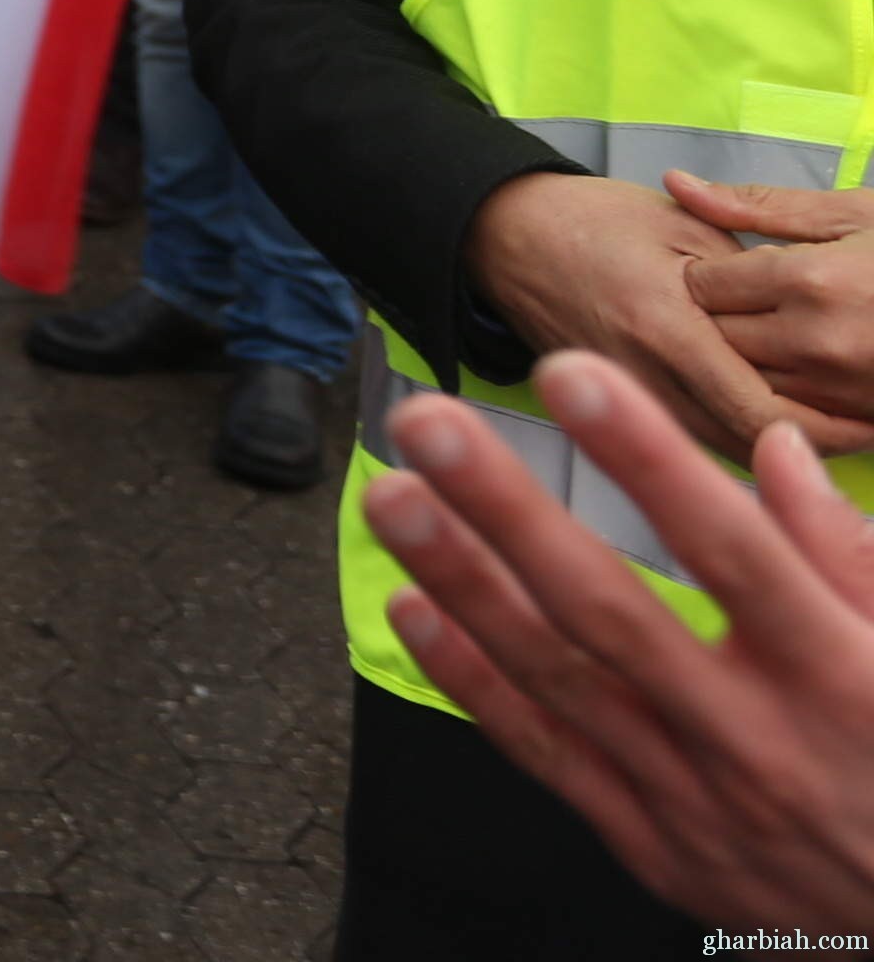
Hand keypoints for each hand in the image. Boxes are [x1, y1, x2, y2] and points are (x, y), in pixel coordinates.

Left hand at [371, 350, 873, 925]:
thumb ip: (849, 557)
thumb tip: (775, 448)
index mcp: (841, 679)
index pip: (732, 551)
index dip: (645, 458)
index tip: (569, 375)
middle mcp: (756, 740)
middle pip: (611, 611)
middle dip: (507, 511)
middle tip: (428, 424)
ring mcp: (695, 799)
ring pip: (556, 679)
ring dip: (462, 583)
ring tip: (392, 499)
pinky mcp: (652, 845)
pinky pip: (547, 755)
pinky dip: (473, 684)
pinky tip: (413, 612)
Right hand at [466, 168, 845, 459]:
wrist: (500, 234)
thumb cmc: (592, 219)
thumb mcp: (682, 228)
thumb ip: (750, 282)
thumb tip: (811, 331)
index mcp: (666, 328)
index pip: (762, 410)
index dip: (828, 429)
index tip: (873, 421)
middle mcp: (646, 377)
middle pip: (751, 446)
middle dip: (818, 449)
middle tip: (869, 430)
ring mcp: (630, 398)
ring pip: (726, 451)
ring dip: (782, 449)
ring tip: (838, 430)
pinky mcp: (623, 403)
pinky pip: (696, 435)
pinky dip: (742, 436)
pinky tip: (777, 424)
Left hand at [676, 173, 873, 431]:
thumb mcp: (857, 213)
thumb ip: (760, 205)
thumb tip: (675, 183)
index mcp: (811, 280)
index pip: (703, 286)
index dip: (702, 273)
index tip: (719, 266)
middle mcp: (819, 342)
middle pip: (716, 338)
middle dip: (713, 319)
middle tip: (734, 299)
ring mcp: (842, 390)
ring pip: (746, 381)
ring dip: (743, 358)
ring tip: (767, 328)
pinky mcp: (863, 422)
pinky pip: (790, 415)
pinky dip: (781, 394)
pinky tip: (798, 366)